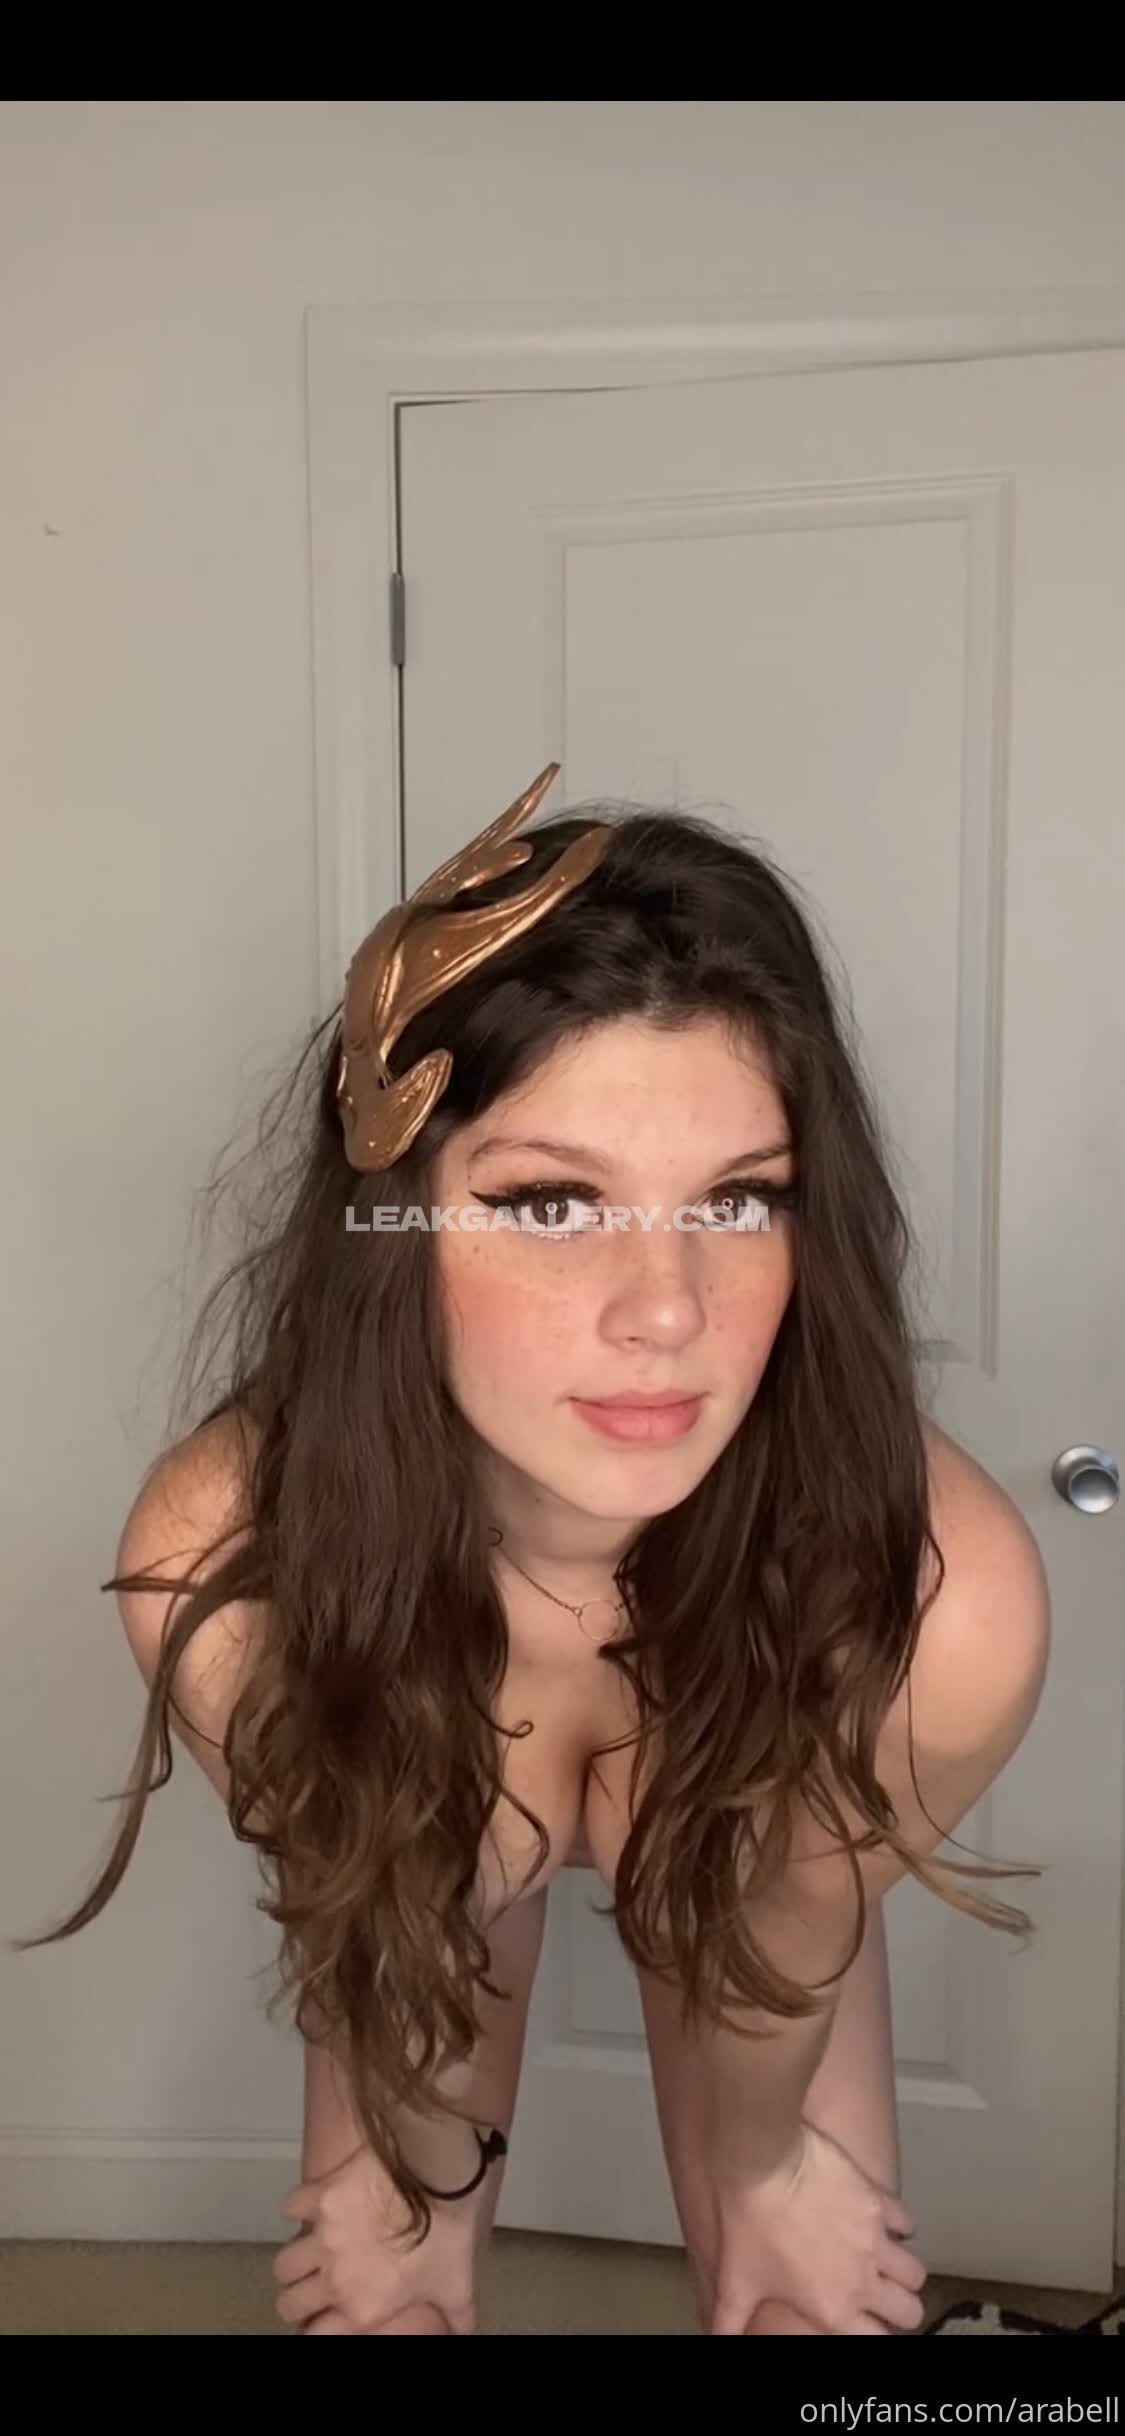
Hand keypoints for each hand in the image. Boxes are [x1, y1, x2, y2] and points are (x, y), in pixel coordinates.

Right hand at [273, 2141, 482, 2334]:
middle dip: (297, 2299)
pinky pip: (291, 2208)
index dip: (318, 2329)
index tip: (325, 2318)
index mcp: (361, 2307)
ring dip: (294, 2262)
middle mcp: (333, 2278)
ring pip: (284, 2264)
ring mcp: (322, 2236)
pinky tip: (311, 2206)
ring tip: (307, 2253)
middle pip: (289, 2302)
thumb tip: (464, 2334)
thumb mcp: (459, 2285)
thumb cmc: (448, 2233)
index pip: (317, 2336)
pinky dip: (297, 2208)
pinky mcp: (318, 2196)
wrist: (435, 2174)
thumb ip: (458, 2319)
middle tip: (311, 2288)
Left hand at [707, 2122, 926, 2334]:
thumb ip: (729, 2323)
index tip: (865, 2323)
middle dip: (898, 2307)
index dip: (873, 2332)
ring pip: (915, 2272)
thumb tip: (720, 2341)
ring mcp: (876, 2239)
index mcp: (835, 2309)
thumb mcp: (734, 2283)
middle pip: (911, 2311)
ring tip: (881, 2261)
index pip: (877, 2340)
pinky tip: (878, 2220)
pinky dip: (898, 2225)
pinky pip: (907, 2222)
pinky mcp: (879, 2201)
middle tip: (878, 2295)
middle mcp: (864, 2280)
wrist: (763, 2162)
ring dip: (902, 2271)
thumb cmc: (749, 2223)